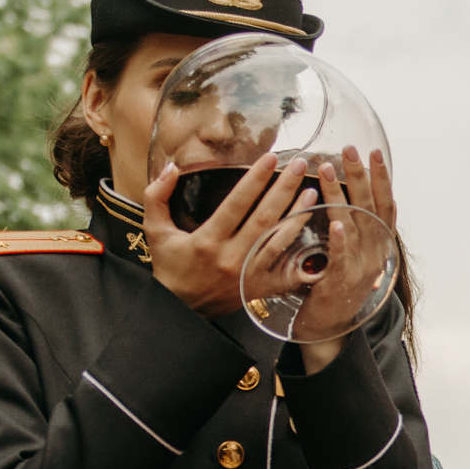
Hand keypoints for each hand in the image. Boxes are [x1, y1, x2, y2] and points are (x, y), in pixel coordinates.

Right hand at [142, 153, 315, 318]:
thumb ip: (156, 196)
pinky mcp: (256, 289)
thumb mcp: (156, 231)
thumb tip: (170, 167)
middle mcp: (230, 258)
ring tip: (312, 192)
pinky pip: (284, 271)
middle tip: (300, 165)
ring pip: (278, 242)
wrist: (179, 310)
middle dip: (284, 188)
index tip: (271, 158)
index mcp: (207, 241)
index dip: (256, 179)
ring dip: (297, 216)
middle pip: (264, 218)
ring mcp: (246, 275)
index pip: (237, 203)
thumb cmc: (170, 267)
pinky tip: (313, 235)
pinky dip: (301, 254)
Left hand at [243, 146, 397, 370]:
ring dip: (340, 195)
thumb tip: (356, 196)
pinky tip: (336, 224)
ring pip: (352, 225)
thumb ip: (354, 228)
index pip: (383, 205)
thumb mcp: (350, 253)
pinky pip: (342, 259)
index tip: (375, 153)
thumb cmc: (335, 285)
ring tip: (326, 169)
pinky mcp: (339, 283)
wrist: (328, 329)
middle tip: (349, 149)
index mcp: (377, 245)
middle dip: (360, 176)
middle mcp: (373, 254)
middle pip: (369, 208)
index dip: (381, 179)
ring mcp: (358, 269)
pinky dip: (340, 240)